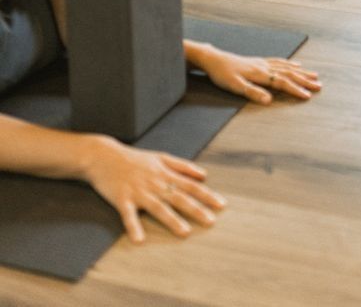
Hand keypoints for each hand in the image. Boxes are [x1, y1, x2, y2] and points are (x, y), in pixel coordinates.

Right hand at [83, 136, 225, 242]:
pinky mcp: (122, 199)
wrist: (104, 156)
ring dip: (172, 220)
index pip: (190, 185)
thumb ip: (182, 166)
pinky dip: (133, 226)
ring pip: (158, 207)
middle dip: (196, 209)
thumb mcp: (160, 157)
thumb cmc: (133, 158)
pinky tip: (139, 239)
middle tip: (211, 222)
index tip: (221, 205)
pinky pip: (128, 215)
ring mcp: (139, 191)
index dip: (206, 195)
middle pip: (179, 197)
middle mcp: (155, 183)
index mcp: (165, 173)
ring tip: (185, 232)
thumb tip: (203, 174)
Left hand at [195, 46, 321, 104]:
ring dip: (301, 72)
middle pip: (289, 73)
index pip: (282, 82)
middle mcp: (264, 67)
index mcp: (260, 74)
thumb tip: (269, 101)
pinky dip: (290, 63)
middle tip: (320, 86)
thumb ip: (252, 92)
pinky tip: (296, 64)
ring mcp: (263, 63)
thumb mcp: (234, 86)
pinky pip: (279, 62)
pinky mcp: (259, 62)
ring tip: (314, 75)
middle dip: (305, 80)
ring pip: (286, 67)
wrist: (213, 59)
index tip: (308, 96)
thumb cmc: (222, 75)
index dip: (296, 89)